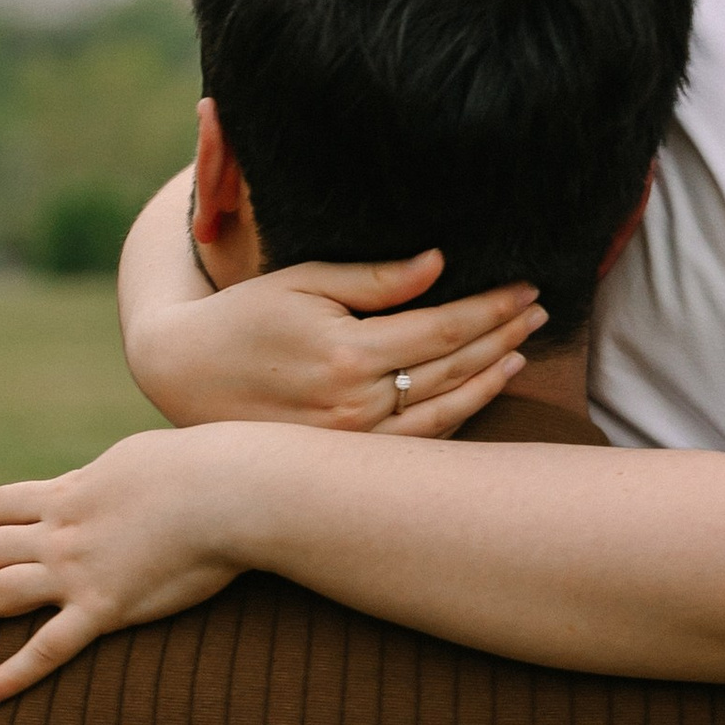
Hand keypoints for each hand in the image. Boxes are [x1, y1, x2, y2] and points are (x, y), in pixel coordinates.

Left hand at [0, 426, 288, 704]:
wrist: (227, 490)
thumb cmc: (203, 467)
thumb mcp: (145, 458)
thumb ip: (122, 476)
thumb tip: (126, 478)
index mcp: (70, 492)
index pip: (0, 503)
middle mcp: (59, 531)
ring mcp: (76, 571)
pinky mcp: (104, 608)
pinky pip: (47, 649)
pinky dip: (11, 674)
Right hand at [127, 251, 545, 434]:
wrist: (185, 377)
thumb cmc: (243, 318)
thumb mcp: (302, 282)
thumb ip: (374, 279)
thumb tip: (438, 264)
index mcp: (347, 353)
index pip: (442, 329)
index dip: (491, 307)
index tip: (526, 287)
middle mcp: (355, 404)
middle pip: (453, 368)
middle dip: (502, 335)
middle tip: (539, 310)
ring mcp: (354, 441)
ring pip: (445, 410)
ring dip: (491, 377)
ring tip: (522, 347)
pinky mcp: (347, 460)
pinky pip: (419, 443)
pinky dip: (458, 415)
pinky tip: (482, 389)